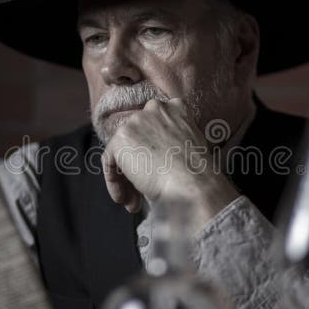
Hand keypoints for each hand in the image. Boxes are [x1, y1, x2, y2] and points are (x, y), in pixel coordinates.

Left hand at [102, 98, 238, 230]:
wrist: (192, 183)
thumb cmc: (198, 174)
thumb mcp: (192, 145)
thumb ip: (173, 141)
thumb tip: (157, 156)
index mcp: (176, 107)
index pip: (154, 127)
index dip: (152, 152)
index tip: (156, 172)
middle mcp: (154, 108)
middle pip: (136, 139)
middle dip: (138, 165)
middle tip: (142, 191)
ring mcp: (135, 121)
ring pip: (122, 152)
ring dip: (127, 178)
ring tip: (134, 201)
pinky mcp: (120, 139)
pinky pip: (109, 162)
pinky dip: (114, 182)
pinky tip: (125, 199)